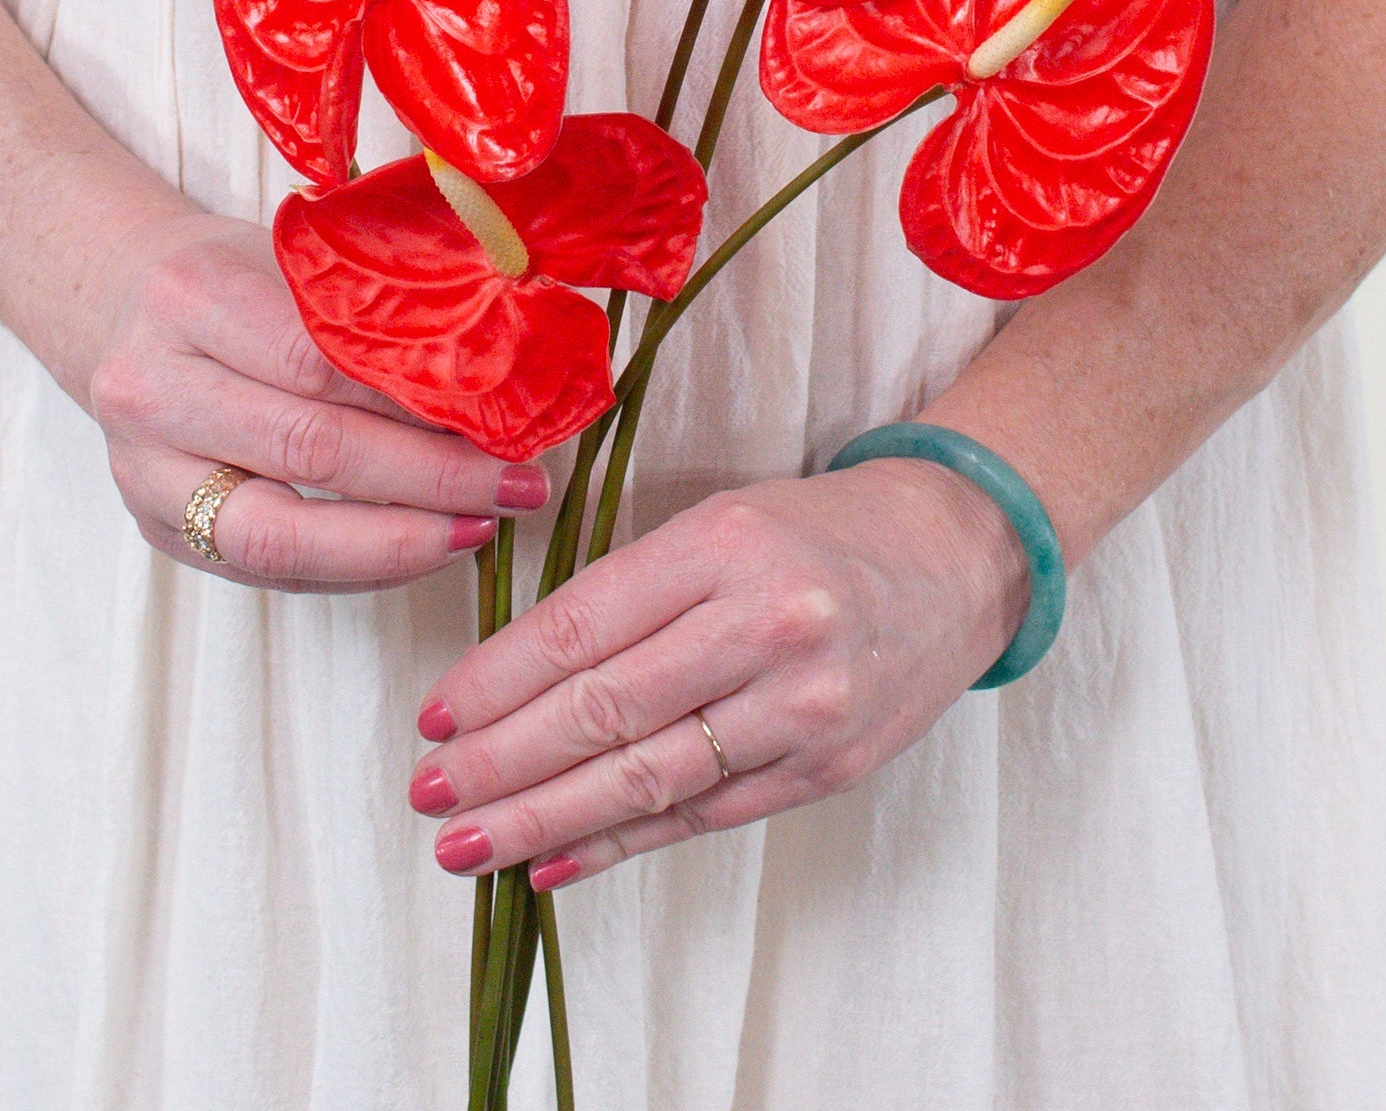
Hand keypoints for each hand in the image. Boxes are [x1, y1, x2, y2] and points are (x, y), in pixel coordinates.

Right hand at [86, 210, 549, 590]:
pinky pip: (267, 570)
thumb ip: (373, 304)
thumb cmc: (233, 275)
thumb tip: (502, 367)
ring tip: (479, 530)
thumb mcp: (292, 256)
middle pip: (309, 450)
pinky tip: (422, 547)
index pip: (320, 361)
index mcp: (192, 296)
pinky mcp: (157, 528)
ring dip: (395, 543)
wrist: (122, 303)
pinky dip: (354, 567)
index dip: (418, 399)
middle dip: (430, 479)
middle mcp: (153, 386)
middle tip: (518, 485)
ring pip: (278, 534)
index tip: (505, 415)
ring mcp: (146, 468)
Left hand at [405, 458, 1028, 886]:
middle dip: (502, 760)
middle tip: (429, 790)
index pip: (585, 623)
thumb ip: (631, 591)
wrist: (955, 560)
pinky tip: (555, 862)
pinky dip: (621, 843)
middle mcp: (767, 625)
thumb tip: (513, 676)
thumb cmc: (815, 534)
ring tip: (467, 844)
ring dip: (544, 819)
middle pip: (606, 708)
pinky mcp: (825, 769)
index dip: (498, 678)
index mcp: (725, 544)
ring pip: (647, 776)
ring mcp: (802, 706)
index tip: (435, 714)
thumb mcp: (720, 524)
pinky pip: (702, 816)